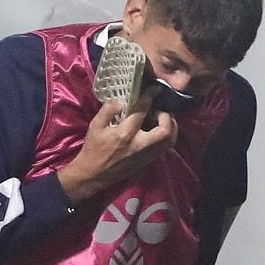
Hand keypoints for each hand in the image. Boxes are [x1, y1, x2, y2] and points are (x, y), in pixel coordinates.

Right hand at [55, 99, 178, 202]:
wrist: (93, 174)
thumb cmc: (93, 149)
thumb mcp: (95, 126)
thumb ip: (108, 110)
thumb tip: (122, 101)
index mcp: (125, 134)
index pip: (142, 111)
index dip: (150, 96)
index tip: (154, 89)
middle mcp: (139, 145)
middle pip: (165, 129)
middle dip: (167, 115)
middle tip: (160, 109)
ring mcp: (146, 154)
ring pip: (170, 140)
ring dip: (170, 126)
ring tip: (162, 118)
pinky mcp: (148, 161)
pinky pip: (165, 147)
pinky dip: (167, 136)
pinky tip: (158, 129)